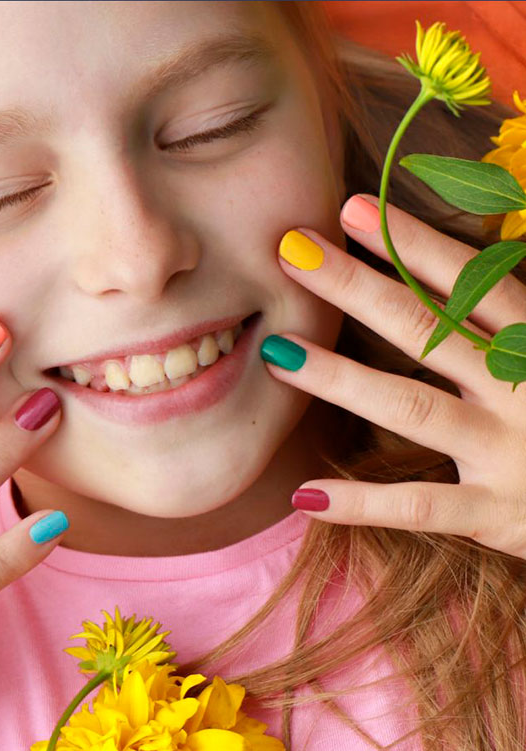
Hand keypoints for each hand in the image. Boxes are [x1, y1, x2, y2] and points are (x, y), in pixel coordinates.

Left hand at [265, 193, 525, 561]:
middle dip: (358, 287)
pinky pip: (421, 506)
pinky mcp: (498, 512)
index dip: (414, 245)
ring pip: (412, 407)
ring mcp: (511, 451)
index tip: (354, 209)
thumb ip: (499, 333)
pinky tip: (304, 495)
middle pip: (429, 330)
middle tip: (292, 251)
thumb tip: (444, 287)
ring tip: (277, 354)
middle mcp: (523, 389)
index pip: (472, 283)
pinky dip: (362, 502)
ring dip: (340, 379)